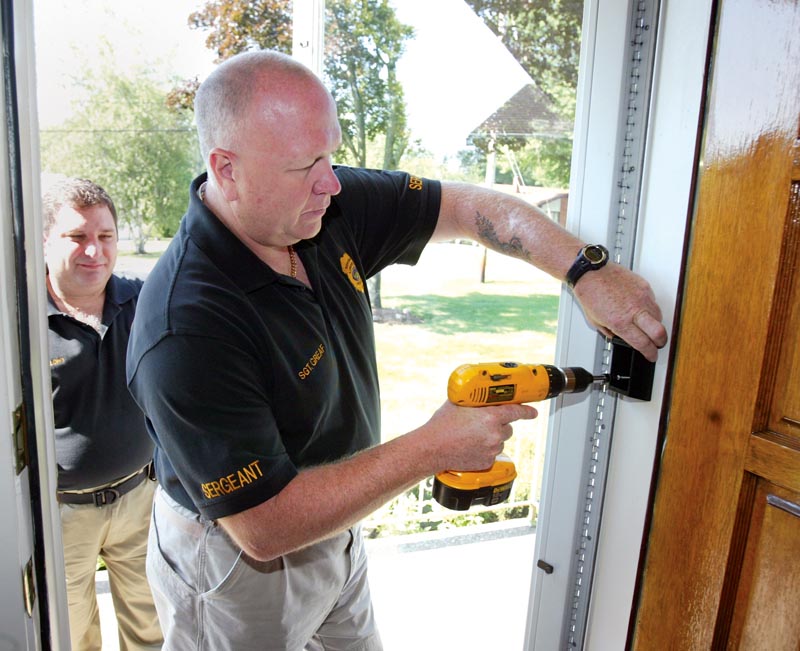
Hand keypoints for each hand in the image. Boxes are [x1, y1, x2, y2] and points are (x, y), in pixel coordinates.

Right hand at [422, 401, 537, 472]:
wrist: (432, 448)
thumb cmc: (442, 425)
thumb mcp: (459, 403)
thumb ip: (475, 399)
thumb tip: (480, 394)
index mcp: (491, 416)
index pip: (517, 412)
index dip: (527, 411)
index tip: (533, 412)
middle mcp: (495, 433)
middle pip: (508, 427)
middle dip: (499, 424)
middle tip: (482, 423)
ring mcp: (492, 449)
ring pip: (499, 441)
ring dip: (491, 438)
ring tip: (472, 436)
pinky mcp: (487, 462)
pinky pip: (492, 453)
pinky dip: (484, 450)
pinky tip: (470, 447)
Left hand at [572, 262, 666, 361]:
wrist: (590, 272)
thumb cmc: (590, 293)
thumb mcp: (596, 321)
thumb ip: (612, 332)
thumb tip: (622, 338)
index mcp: (620, 322)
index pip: (643, 344)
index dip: (650, 354)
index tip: (651, 356)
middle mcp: (634, 310)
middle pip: (659, 333)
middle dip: (660, 342)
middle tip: (657, 344)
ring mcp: (642, 297)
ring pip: (660, 317)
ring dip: (656, 325)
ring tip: (647, 325)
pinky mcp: (645, 286)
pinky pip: (654, 302)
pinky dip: (651, 309)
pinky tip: (642, 309)